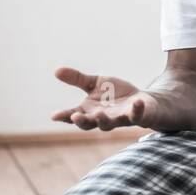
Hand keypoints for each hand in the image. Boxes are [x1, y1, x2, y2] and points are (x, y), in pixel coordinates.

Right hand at [51, 66, 168, 131]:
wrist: (141, 100)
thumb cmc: (115, 94)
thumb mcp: (95, 84)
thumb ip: (77, 79)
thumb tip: (56, 70)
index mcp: (89, 111)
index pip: (74, 115)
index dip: (64, 116)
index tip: (54, 115)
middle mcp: (102, 118)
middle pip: (90, 124)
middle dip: (83, 121)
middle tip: (76, 117)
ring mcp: (119, 119)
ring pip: (110, 123)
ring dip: (104, 120)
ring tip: (99, 114)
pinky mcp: (136, 116)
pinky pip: (136, 115)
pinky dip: (136, 110)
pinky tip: (136, 102)